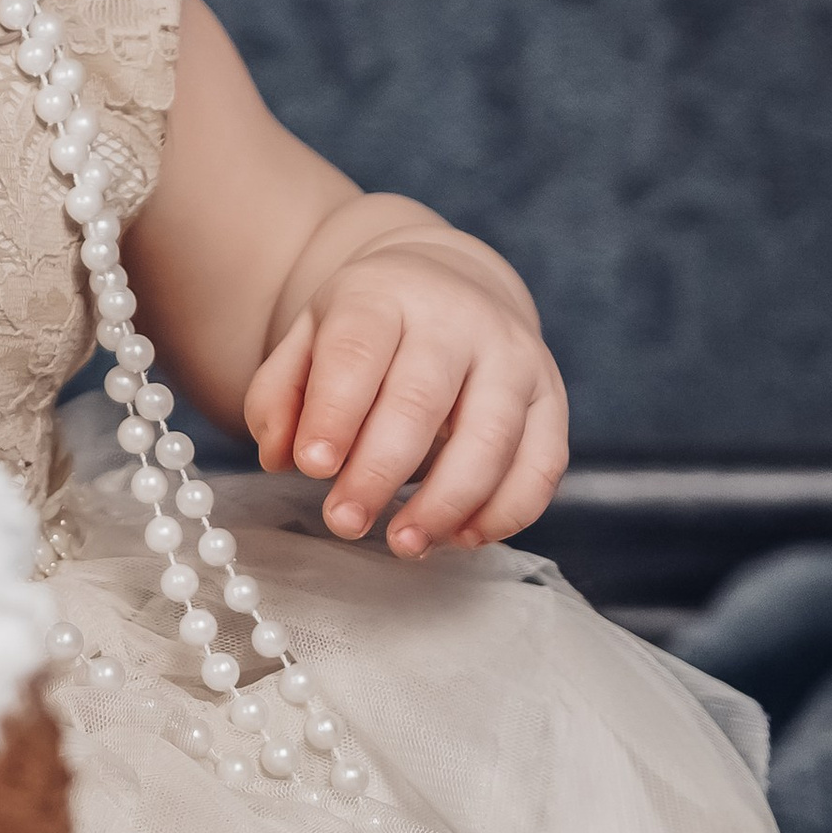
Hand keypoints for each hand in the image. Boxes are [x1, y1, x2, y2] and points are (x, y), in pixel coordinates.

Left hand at [241, 237, 568, 555]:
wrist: (449, 289)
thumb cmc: (368, 333)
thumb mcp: (308, 340)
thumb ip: (280, 394)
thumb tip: (281, 457)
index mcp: (387, 295)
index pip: (358, 351)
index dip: (334, 412)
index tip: (311, 467)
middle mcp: (460, 320)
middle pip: (422, 400)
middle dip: (380, 471)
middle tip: (344, 522)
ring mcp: (515, 358)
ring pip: (491, 438)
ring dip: (446, 503)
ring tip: (403, 543)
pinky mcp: (551, 398)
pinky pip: (543, 464)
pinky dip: (507, 511)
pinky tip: (462, 537)